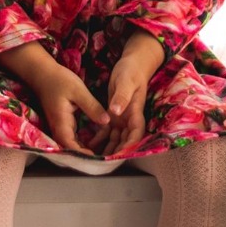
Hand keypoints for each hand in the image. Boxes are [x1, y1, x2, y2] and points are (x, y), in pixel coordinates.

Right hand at [32, 58, 111, 155]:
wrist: (43, 74)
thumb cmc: (59, 80)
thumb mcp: (78, 91)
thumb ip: (92, 107)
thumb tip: (106, 122)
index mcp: (61, 122)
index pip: (70, 146)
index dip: (83, 155)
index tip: (98, 159)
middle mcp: (59, 128)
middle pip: (72, 149)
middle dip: (88, 155)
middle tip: (106, 157)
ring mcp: (60, 127)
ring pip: (73, 144)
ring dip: (87, 149)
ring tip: (105, 152)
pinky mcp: (64, 123)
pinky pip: (74, 137)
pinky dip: (84, 140)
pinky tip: (98, 140)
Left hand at [104, 31, 164, 154]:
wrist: (132, 63)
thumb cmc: (131, 71)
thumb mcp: (126, 82)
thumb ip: (121, 97)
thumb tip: (116, 112)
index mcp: (135, 113)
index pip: (135, 135)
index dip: (128, 147)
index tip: (119, 156)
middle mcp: (129, 119)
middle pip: (124, 141)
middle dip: (116, 153)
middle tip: (102, 163)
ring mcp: (121, 118)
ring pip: (115, 139)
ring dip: (106, 149)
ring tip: (94, 159)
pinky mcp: (114, 115)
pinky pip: (106, 131)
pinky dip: (99, 139)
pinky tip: (90, 144)